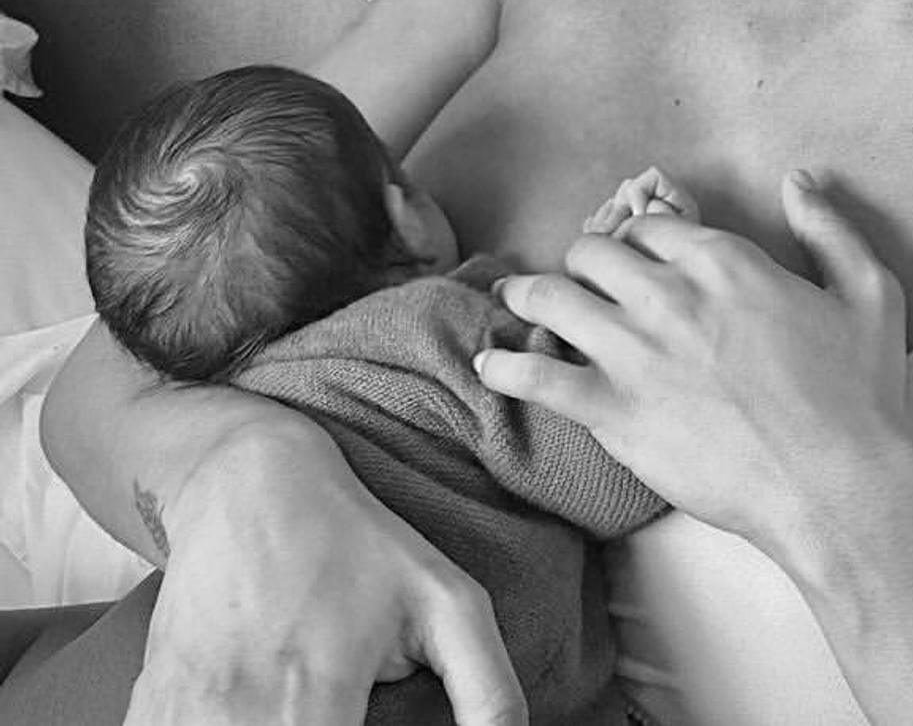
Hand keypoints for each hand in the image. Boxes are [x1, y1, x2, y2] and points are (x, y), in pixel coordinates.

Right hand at [123, 423, 524, 725]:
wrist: (247, 486)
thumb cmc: (357, 542)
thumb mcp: (446, 602)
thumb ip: (488, 691)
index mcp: (315, 704)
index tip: (373, 725)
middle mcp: (238, 720)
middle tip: (342, 712)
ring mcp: (184, 718)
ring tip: (308, 708)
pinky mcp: (150, 711)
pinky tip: (253, 710)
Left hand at [480, 171, 907, 557]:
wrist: (837, 484)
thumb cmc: (860, 393)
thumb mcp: (867, 291)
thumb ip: (829, 227)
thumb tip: (799, 180)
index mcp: (725, 259)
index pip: (653, 226)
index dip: (640, 237)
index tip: (636, 254)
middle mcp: (670, 294)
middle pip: (595, 253)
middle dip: (587, 262)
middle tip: (585, 282)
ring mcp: (636, 353)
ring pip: (554, 300)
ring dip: (532, 296)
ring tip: (518, 300)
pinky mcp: (614, 413)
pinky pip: (538, 379)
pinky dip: (507, 367)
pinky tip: (490, 365)